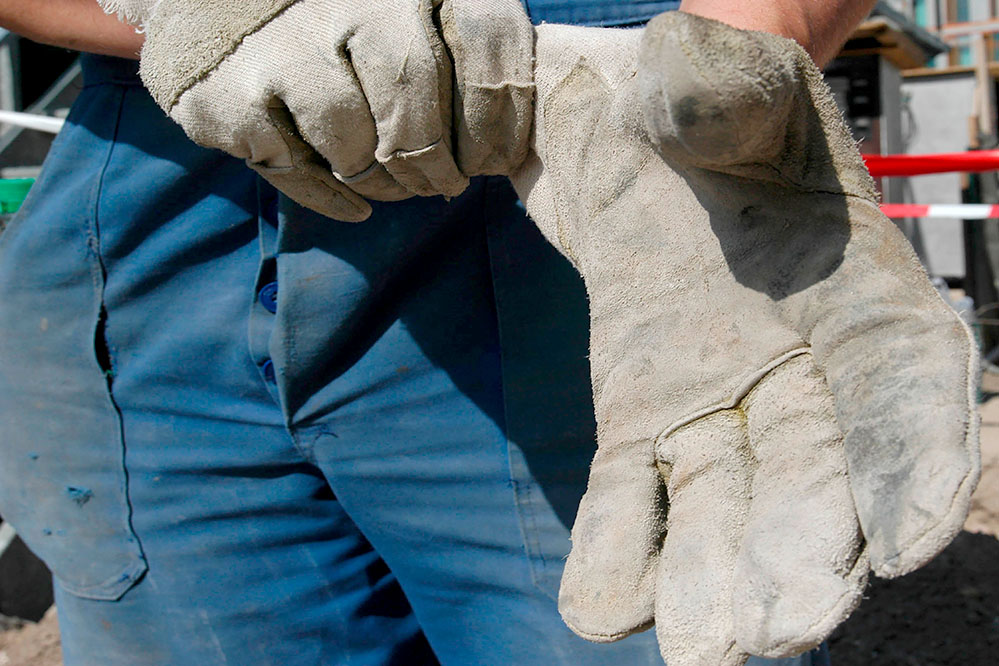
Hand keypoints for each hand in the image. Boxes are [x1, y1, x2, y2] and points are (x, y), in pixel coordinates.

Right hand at [101, 0, 533, 219]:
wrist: (208, 6)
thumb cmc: (333, 22)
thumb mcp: (403, 13)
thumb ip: (457, 46)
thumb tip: (511, 136)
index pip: (483, 37)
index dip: (500, 113)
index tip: (494, 156)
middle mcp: (341, 2)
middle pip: (415, 106)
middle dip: (435, 165)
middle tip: (441, 183)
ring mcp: (281, 51)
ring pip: (355, 150)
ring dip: (382, 183)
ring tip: (389, 183)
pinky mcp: (228, 100)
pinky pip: (299, 174)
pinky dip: (333, 198)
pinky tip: (353, 202)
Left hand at [510, 13, 978, 664]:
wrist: (644, 151)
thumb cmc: (708, 113)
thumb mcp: (720, 86)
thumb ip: (716, 92)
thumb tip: (683, 83)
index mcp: (858, 296)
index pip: (901, 389)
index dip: (913, 463)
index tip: (910, 543)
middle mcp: (802, 375)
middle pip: (818, 478)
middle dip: (804, 553)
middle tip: (779, 633)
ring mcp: (718, 410)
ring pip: (727, 507)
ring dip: (715, 579)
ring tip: (702, 652)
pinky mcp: (642, 424)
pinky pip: (635, 497)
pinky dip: (623, 549)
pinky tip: (603, 607)